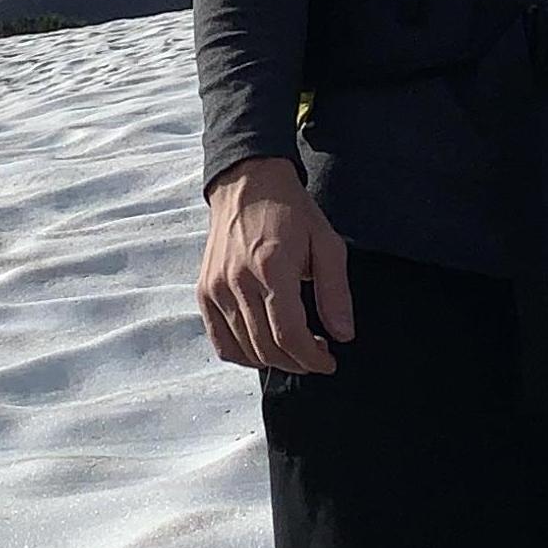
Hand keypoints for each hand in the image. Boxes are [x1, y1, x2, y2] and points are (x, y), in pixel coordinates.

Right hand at [196, 156, 353, 373]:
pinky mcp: (204, 291)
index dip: (312, 358)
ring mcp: (216, 288)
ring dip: (273, 361)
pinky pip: (220, 342)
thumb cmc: (291, 212)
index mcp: (271, 268)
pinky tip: (264, 348)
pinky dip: (243, 355)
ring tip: (294, 349)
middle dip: (297, 362)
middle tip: (317, 355)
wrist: (247, 184)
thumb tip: (343, 335)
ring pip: (244, 350)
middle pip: (266, 348)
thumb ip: (336, 292)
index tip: (328, 361)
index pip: (289, 334)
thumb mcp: (327, 244)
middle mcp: (238, 281)